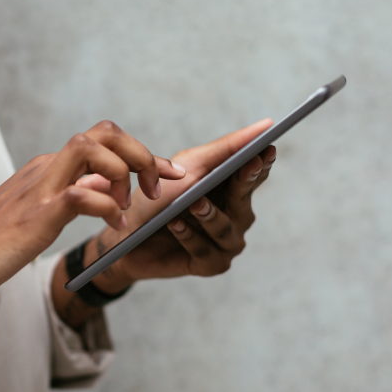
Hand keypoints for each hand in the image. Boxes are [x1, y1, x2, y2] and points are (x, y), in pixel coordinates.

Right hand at [0, 121, 183, 357]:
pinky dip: (107, 206)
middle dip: (143, 152)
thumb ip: (68, 200)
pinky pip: (82, 194)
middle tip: (161, 185)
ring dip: (127, 171)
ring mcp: (39, 188)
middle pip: (104, 132)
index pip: (101, 140)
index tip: (166, 175)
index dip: (139, 152)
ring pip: (94, 147)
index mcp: (46, 170)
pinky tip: (114, 226)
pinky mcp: (36, 215)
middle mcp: (45, 169)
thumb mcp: (36, 218)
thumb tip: (101, 194)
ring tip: (132, 205)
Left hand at [78, 119, 276, 293]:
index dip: (263, 162)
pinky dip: (190, 237)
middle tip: (245, 167)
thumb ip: (225, 149)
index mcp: (232, 189)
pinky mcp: (211, 265)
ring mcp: (226, 242)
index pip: (256, 174)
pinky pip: (207, 252)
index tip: (266, 149)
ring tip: (194, 203)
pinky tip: (176, 225)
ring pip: (227, 228)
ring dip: (209, 215)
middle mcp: (236, 216)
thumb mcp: (188, 166)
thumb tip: (265, 126)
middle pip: (245, 198)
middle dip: (243, 182)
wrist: (125, 235)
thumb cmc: (158, 197)